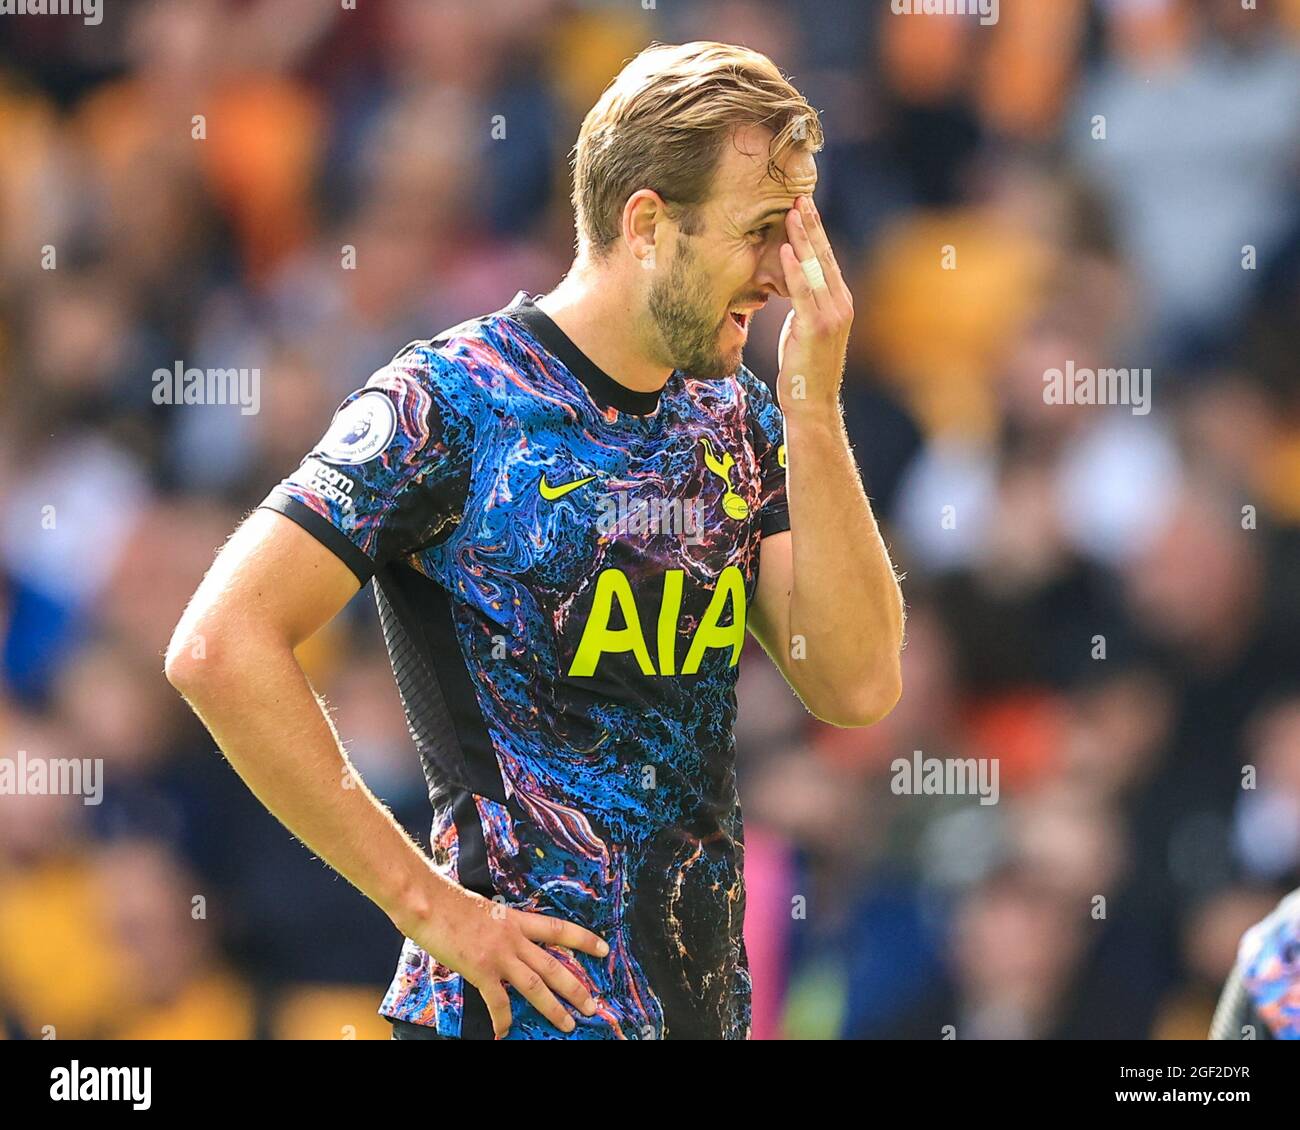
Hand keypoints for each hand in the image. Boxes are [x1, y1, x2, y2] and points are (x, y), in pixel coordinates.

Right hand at [399, 880, 608, 1038]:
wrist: (429, 902)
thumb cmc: (450, 903)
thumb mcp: (485, 911)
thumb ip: (500, 928)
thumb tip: (506, 941)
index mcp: (517, 920)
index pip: (559, 929)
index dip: (584, 940)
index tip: (604, 949)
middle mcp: (514, 938)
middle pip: (554, 966)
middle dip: (576, 988)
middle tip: (593, 1005)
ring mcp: (499, 955)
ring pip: (537, 986)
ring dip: (554, 1008)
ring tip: (568, 1024)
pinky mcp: (481, 970)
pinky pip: (499, 1002)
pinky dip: (504, 1019)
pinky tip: (505, 1033)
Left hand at [776, 195, 853, 412]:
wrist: (812, 402)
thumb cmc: (804, 367)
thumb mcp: (804, 328)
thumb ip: (803, 303)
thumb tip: (790, 282)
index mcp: (839, 301)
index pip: (826, 259)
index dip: (815, 232)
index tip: (803, 207)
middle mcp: (840, 303)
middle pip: (824, 256)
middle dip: (811, 225)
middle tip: (798, 196)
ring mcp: (831, 315)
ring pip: (814, 268)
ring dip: (801, 238)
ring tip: (791, 213)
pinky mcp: (816, 327)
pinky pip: (803, 292)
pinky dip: (793, 269)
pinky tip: (784, 249)